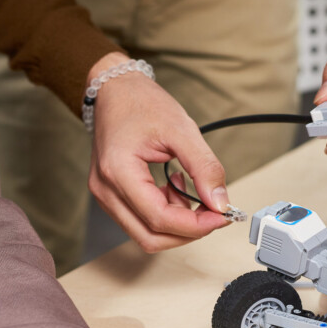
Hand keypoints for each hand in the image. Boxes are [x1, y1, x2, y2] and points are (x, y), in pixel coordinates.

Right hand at [87, 52, 230, 252]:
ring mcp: (105, 195)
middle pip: (150, 237)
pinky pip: (140, 220)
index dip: (194, 225)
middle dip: (187, 231)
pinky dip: (164, 214)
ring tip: (189, 190)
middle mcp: (105, 190)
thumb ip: (204, 167)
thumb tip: (220, 202)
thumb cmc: (140, 103)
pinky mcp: (111, 195)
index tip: (221, 216)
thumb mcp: (182, 129)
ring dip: (175, 224)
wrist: (115, 90)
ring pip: (145, 234)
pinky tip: (175, 188)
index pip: (159, 218)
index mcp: (117, 171)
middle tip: (213, 212)